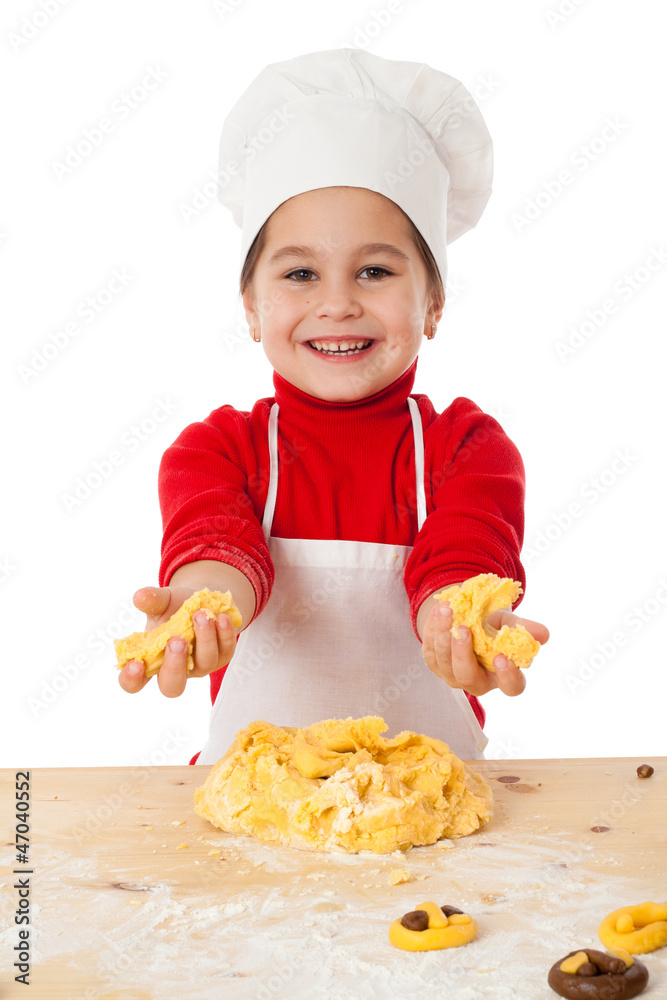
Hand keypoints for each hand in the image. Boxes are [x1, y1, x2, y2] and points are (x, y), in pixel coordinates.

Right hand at [118, 585, 237, 697]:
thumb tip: (140, 596)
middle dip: (175, 666)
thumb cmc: (175, 607)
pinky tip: (221, 618)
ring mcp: (201, 665)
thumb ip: (151, 600)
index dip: (132, 679)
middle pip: (173, 686)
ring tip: (200, 615)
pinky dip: (224, 634)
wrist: (204, 600)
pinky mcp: (223, 655)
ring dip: (204, 640)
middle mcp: (176, 669)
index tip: (135, 663)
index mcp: (151, 661)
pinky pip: (226, 650)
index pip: (134, 682)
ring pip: (205, 663)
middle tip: (177, 641)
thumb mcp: (162, 602)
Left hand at [421, 601, 549, 696]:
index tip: (502, 657)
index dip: (508, 676)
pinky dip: (432, 629)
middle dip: (463, 653)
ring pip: (445, 661)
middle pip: (468, 677)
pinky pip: (430, 649)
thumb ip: (524, 629)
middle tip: (464, 629)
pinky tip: (438, 611)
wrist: (467, 618)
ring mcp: (452, 675)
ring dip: (444, 634)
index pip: (511, 686)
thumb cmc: (493, 626)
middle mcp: (477, 681)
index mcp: (502, 676)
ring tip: (448, 609)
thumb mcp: (510, 624)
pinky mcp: (434, 663)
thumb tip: (544, 634)